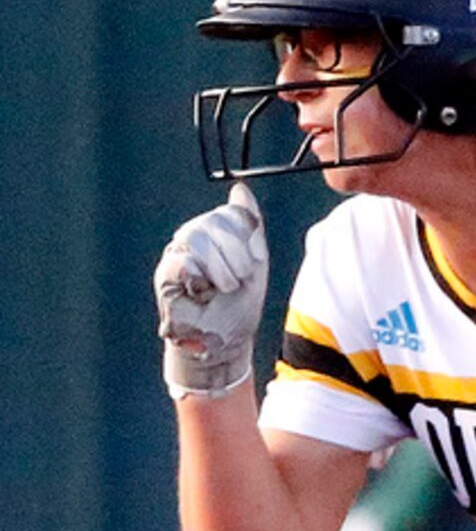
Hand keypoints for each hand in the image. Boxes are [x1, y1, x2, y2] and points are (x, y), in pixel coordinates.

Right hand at [156, 183, 267, 399]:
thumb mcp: (255, 264)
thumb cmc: (238, 306)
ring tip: (223, 289)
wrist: (224, 342)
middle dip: (237, 256)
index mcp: (214, 233)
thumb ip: (249, 227)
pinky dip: (199, 276)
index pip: (230, 214)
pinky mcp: (164, 275)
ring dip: (222, 269)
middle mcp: (192, 238)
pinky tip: (202, 290)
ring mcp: (176, 254)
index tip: (254, 265)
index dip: (247, 238)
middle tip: (238, 282)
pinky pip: (181, 260)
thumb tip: (240, 189)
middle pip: (215, 222)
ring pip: (198, 237)